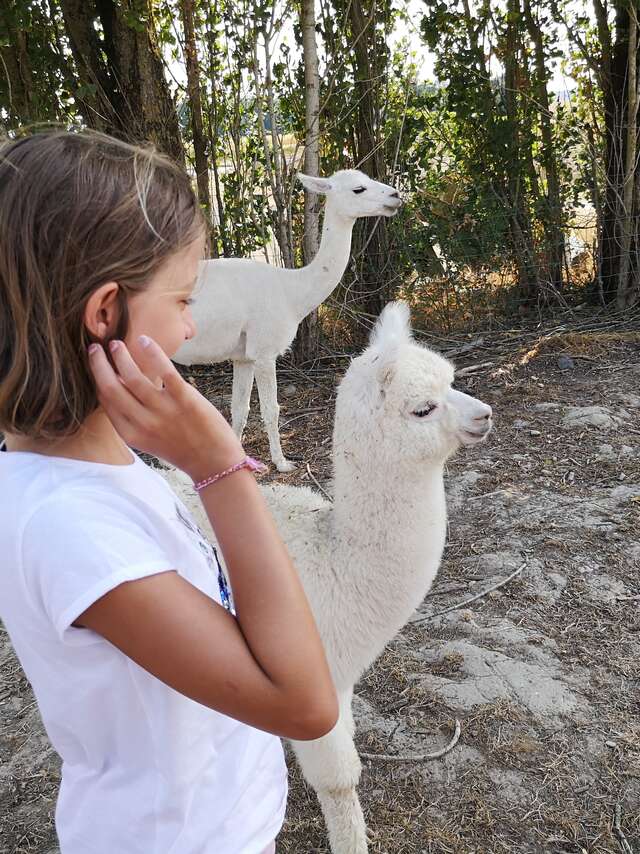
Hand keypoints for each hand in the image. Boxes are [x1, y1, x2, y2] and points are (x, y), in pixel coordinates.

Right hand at [88, 336, 243, 479]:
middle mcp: (143, 423)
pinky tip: (144, 340)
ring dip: (121, 357)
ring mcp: (163, 411)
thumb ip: (134, 416)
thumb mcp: (150, 438)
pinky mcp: (185, 399)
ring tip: (116, 344)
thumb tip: (121, 384)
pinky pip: (164, 370)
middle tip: (95, 348)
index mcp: (132, 434)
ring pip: (132, 377)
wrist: (213, 463)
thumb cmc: (182, 448)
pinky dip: (151, 352)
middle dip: (99, 364)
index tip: (95, 362)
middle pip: (111, 388)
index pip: (106, 401)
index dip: (97, 379)